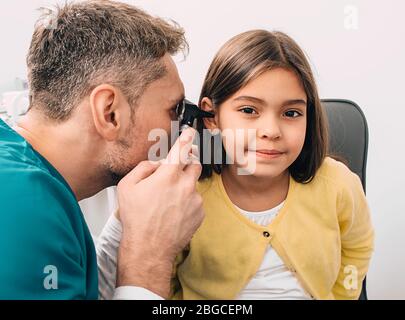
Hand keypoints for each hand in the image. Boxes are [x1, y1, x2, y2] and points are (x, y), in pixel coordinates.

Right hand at [116, 128, 203, 297]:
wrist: (149, 248)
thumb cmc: (137, 219)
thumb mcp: (127, 186)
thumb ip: (144, 167)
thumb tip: (156, 164)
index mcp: (168, 175)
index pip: (182, 149)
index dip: (187, 137)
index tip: (191, 132)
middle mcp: (185, 185)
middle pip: (194, 164)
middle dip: (187, 163)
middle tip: (176, 171)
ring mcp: (195, 200)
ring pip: (194, 184)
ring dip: (185, 186)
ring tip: (168, 201)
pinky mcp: (200, 213)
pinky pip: (196, 201)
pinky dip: (188, 202)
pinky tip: (174, 212)